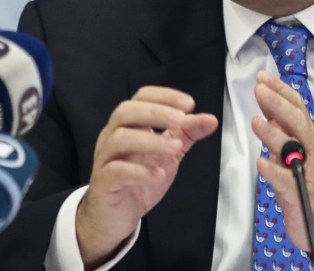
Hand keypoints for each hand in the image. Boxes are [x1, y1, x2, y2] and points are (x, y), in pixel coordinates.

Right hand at [77, 87, 217, 268]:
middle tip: (181, 120)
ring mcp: (105, 159)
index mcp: (129, 125)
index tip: (189, 104)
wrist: (115, 217)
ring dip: (151, 141)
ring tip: (176, 148)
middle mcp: (113, 136)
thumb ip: (187, 135)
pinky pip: (116, 171)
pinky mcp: (103, 183)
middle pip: (126, 112)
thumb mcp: (169, 154)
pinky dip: (139, 171)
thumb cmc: (139, 180)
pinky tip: (159, 174)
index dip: (164, 96)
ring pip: (120, 139)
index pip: (141, 98)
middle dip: (156, 113)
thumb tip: (210, 119)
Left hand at [252, 71, 313, 255]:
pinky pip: (287, 182)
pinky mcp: (300, 194)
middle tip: (260, 89)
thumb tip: (267, 111)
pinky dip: (274, 172)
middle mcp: (310, 152)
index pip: (297, 109)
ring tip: (257, 122)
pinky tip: (262, 164)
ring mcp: (307, 172)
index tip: (263, 78)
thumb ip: (282, 135)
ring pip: (293, 149)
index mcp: (307, 140)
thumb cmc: (308, 184)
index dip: (281, 92)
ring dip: (274, 135)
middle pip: (298, 123)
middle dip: (278, 104)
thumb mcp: (294, 156)